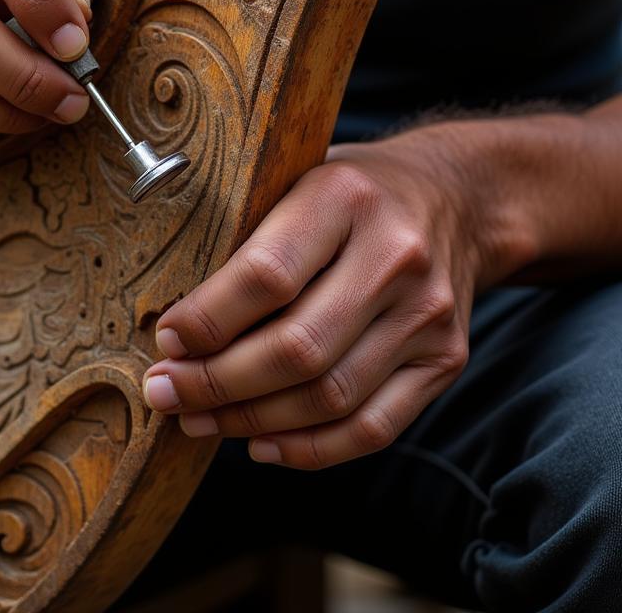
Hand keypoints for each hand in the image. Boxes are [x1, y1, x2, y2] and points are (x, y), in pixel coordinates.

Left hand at [143, 127, 500, 469]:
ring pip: (329, 397)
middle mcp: (395, 256)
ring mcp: (427, 314)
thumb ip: (246, 234)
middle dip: (216, 383)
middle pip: (296, 348)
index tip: (167, 341)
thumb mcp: (295, 178)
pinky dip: (309, 448)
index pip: (266, 275)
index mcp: (344, 196)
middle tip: (166, 393)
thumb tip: (175, 321)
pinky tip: (261, 443)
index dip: (207, 319)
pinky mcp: (446, 359)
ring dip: (251, 421)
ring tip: (199, 419)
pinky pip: (372, 428)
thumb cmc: (351, 192)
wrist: (459, 197)